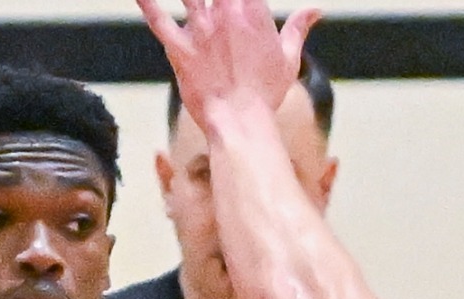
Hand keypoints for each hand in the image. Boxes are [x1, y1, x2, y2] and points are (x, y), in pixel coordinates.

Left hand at [138, 0, 319, 128]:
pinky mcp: (179, 49)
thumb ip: (298, 28)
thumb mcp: (288, 58)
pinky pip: (158, 20)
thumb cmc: (265, 93)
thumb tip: (316, 10)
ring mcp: (200, 30)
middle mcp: (225, 13)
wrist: (240, 121)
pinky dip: (147, 3)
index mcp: (253, 11)